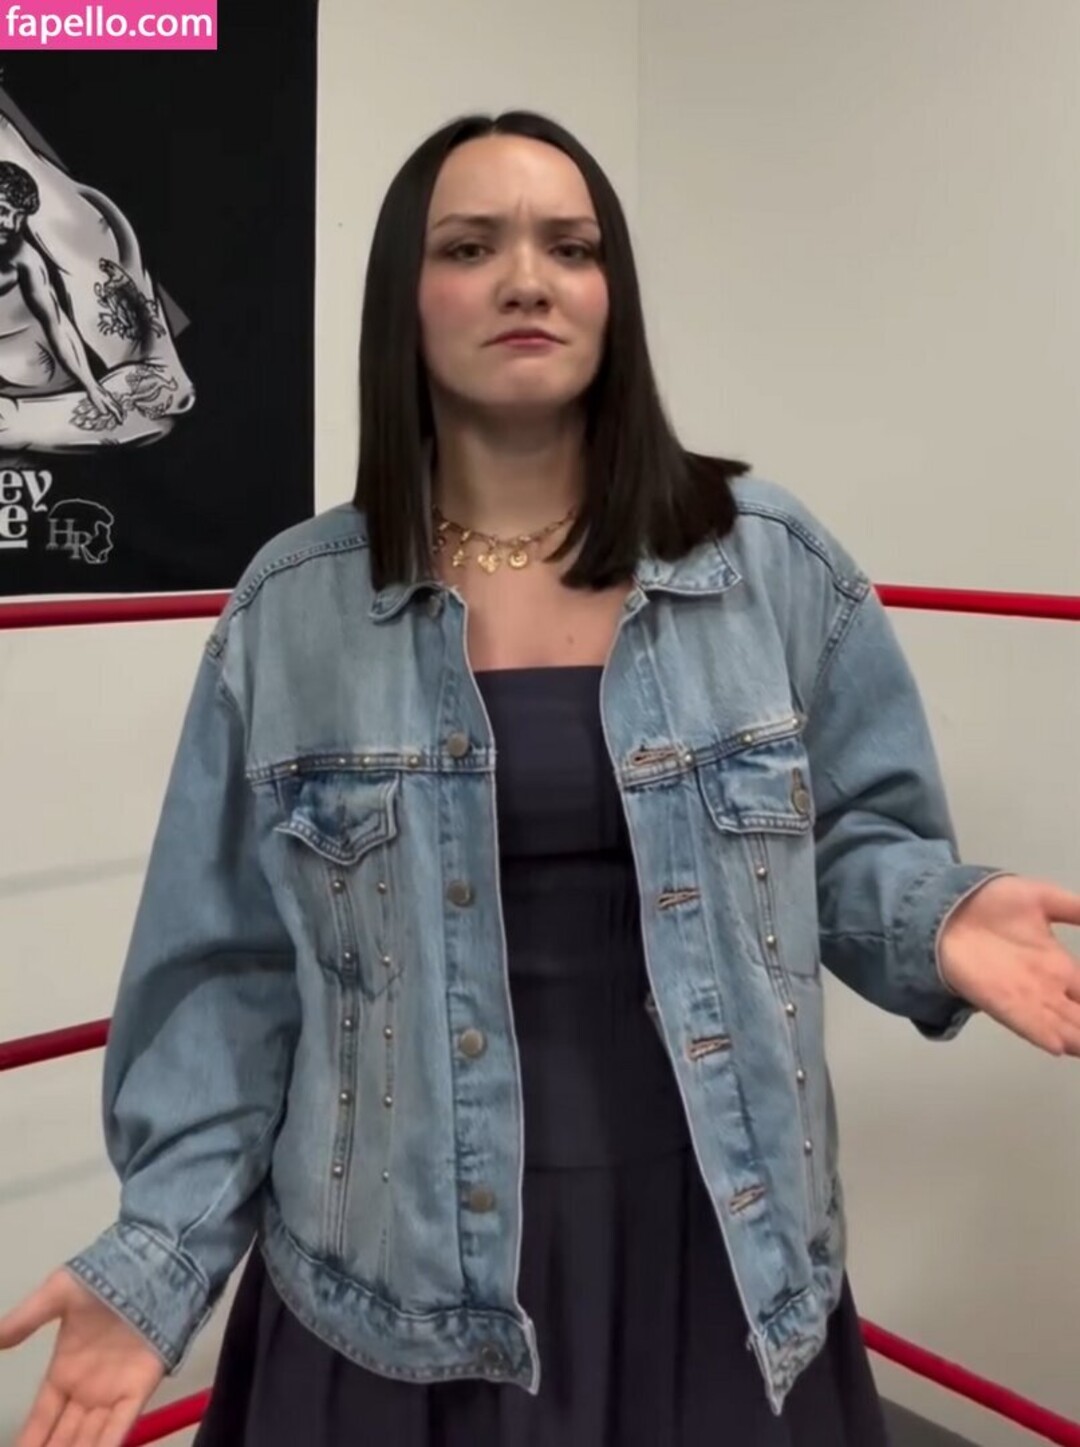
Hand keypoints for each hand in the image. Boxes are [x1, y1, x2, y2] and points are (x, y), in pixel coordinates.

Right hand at [0, 1269, 164, 1446]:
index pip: (41, 1418)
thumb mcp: (58, 1293)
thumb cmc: (104, 1277)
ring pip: (91, 1436)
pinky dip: (109, 1443)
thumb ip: (26, 1318)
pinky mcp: (141, 1387)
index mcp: (65, 1371)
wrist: (152, 1263)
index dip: (30, 1440)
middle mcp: (88, 1389)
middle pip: (65, 1435)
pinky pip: (121, 1424)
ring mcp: (114, 1391)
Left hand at [86, 384, 123, 424]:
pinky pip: (116, 403)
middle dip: (122, 415)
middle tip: (122, 422)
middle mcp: (111, 399)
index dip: (119, 417)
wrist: (91, 385)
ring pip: (118, 405)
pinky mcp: (108, 396)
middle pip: (119, 408)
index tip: (121, 422)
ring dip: (121, 412)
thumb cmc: (92, 394)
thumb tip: (106, 414)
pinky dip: (118, 408)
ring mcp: (110, 397)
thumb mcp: (96, 402)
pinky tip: (116, 409)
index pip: (116, 411)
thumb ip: (101, 408)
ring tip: (122, 417)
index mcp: (108, 402)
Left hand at [939, 876, 1079, 1055]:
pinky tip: (1064, 1045)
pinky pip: (1027, 1023)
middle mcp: (1047, 988)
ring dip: (1079, 1036)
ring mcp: (1025, 998)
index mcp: (1059, 966)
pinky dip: (1045, 1034)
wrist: (945, 906)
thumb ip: (1076, 910)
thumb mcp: (1042, 899)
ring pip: (1063, 1026)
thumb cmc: (990, 904)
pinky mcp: (999, 1002)